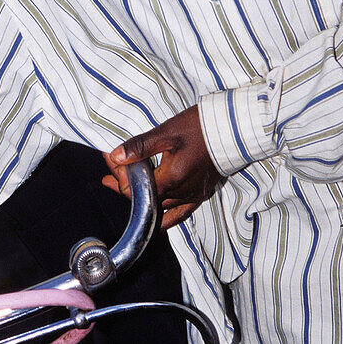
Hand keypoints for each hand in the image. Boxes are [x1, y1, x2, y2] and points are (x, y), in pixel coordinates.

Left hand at [103, 105, 220, 229]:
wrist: (231, 130)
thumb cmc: (199, 128)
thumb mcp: (167, 133)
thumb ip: (141, 146)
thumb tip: (116, 156)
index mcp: (170, 179)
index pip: (135, 190)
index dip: (119, 176)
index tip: (110, 157)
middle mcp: (181, 194)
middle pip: (145, 199)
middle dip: (125, 183)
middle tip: (112, 168)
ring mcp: (191, 196)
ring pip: (159, 206)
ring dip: (141, 195)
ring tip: (123, 182)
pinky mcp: (200, 194)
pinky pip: (179, 214)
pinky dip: (164, 216)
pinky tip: (156, 214)